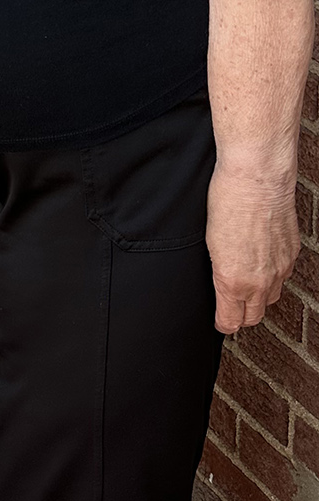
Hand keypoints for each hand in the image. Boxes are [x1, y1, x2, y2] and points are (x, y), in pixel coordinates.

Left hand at [206, 163, 299, 333]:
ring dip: (258, 297)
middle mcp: (259, 281)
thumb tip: (220, 281)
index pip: (230, 321)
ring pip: (270, 299)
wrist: (257, 177)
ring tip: (246, 286)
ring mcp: (279, 269)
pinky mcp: (292, 255)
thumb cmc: (227, 200)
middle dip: (241, 316)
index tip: (219, 321)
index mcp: (232, 280)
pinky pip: (282, 277)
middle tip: (231, 308)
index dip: (222, 323)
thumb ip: (218, 270)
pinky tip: (262, 263)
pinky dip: (272, 276)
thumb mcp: (209, 240)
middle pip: (253, 317)